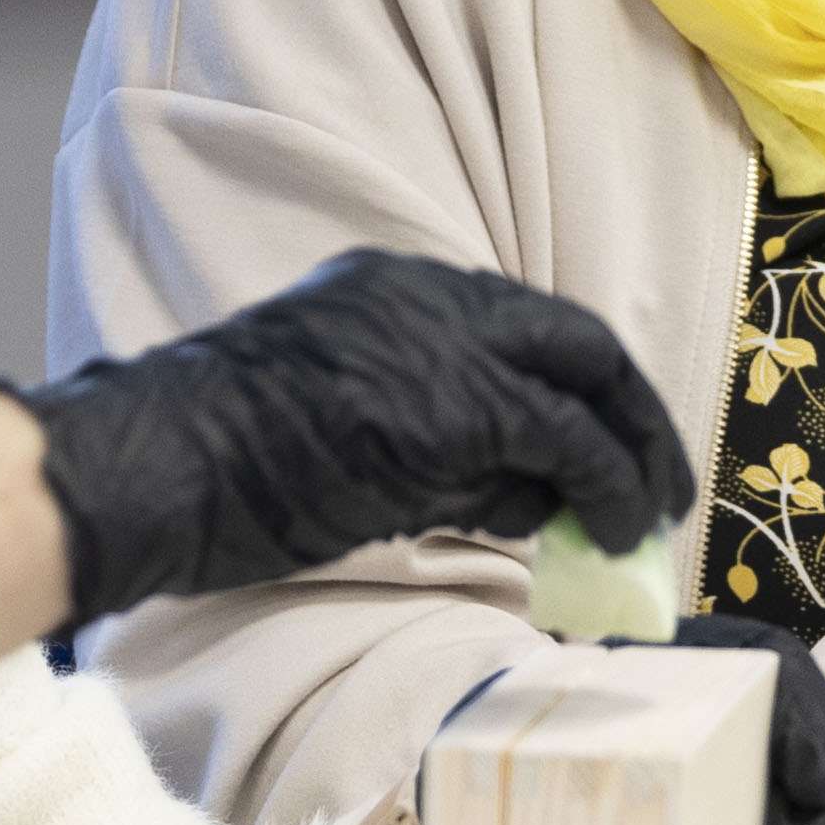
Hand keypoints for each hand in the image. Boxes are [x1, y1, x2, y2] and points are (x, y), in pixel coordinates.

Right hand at [9, 252, 684, 629]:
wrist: (164, 461)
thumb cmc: (226, 461)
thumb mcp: (343, 418)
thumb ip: (435, 434)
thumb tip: (528, 493)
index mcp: (396, 286)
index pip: (524, 327)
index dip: (580, 390)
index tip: (608, 447)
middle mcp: (434, 295)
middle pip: (576, 343)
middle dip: (634, 417)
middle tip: (660, 488)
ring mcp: (450, 342)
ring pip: (587, 388)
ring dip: (628, 464)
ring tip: (639, 530)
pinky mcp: (463, 407)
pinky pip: (571, 445)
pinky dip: (609, 490)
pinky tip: (615, 538)